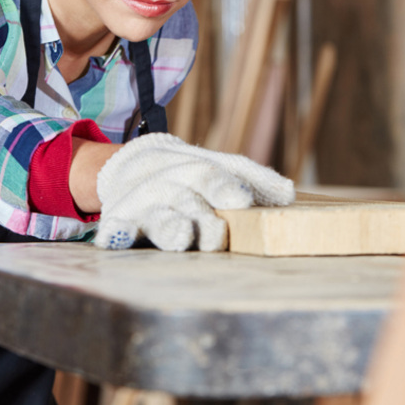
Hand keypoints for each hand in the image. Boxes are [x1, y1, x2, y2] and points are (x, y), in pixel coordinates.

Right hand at [94, 133, 294, 251]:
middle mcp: (172, 187)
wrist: (136, 164)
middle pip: (188, 203)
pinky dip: (116, 233)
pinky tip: (114, 239)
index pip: (213, 177)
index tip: (241, 200)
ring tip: (181, 237)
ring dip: (169, 227)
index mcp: (197, 173)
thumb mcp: (223, 167)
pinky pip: (118, 229)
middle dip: (203, 219)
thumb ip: (255, 180)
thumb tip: (289, 196)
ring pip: (159, 218)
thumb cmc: (192, 174)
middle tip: (217, 235)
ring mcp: (146, 205)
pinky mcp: (122, 221)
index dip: (226, 188)